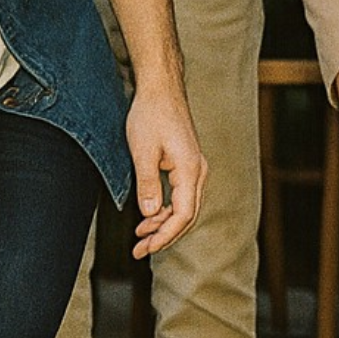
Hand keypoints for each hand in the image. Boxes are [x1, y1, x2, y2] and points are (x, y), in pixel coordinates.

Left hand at [123, 88, 204, 257]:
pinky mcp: (187, 164)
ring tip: (140, 235)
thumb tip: (148, 214)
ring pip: (184, 206)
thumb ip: (147, 184)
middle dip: (163, 235)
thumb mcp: (142, 151)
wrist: (160, 88)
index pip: (183, 214)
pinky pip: (180, 195)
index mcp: (190, 170)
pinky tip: (149, 215)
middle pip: (186, 215)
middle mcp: (198, 171)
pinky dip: (165, 208)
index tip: (146, 247)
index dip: (165, 235)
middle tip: (140, 249)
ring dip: (163, 223)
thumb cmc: (151, 114)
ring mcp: (194, 167)